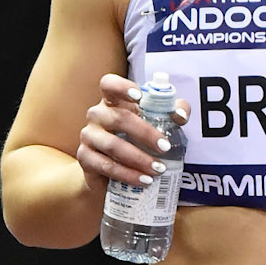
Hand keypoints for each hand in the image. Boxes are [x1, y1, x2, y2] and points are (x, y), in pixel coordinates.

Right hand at [77, 73, 187, 192]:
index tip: (139, 97)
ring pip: (113, 145)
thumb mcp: (155, 124)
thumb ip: (171, 113)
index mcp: (112, 101)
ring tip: (158, 169)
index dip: (122, 87)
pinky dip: (128, 174)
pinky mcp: (85, 158)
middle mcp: (97, 115)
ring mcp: (89, 136)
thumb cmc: (136, 141)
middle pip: (118, 118)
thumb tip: (180, 115)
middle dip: (145, 133)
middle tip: (165, 147)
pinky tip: (143, 180)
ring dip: (138, 158)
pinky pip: (106, 166)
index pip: (109, 84)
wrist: (110, 174)